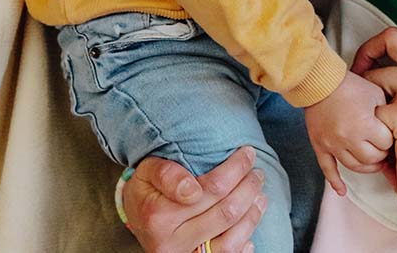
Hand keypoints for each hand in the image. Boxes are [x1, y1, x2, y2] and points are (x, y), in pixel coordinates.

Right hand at [121, 148, 265, 252]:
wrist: (136, 218)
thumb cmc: (146, 188)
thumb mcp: (147, 170)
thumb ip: (167, 174)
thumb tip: (191, 189)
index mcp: (159, 215)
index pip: (211, 189)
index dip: (235, 169)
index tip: (248, 153)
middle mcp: (171, 242)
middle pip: (224, 213)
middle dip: (248, 188)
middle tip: (257, 172)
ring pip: (229, 242)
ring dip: (251, 216)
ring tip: (260, 194)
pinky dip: (243, 243)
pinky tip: (250, 225)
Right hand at [304, 70, 392, 195]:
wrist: (319, 79)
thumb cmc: (349, 84)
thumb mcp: (376, 93)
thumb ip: (387, 112)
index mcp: (365, 124)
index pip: (385, 143)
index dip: (389, 138)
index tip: (388, 133)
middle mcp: (349, 137)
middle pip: (372, 159)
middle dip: (380, 154)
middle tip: (381, 147)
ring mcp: (333, 144)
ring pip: (354, 167)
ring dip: (365, 166)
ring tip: (371, 159)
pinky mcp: (320, 145)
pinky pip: (327, 169)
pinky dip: (335, 182)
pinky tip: (342, 191)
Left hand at [355, 27, 396, 245]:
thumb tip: (363, 72)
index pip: (394, 36)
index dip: (371, 49)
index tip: (361, 70)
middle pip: (385, 42)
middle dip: (363, 65)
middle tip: (358, 95)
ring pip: (372, 82)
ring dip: (369, 109)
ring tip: (383, 137)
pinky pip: (372, 114)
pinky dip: (374, 135)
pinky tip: (391, 154)